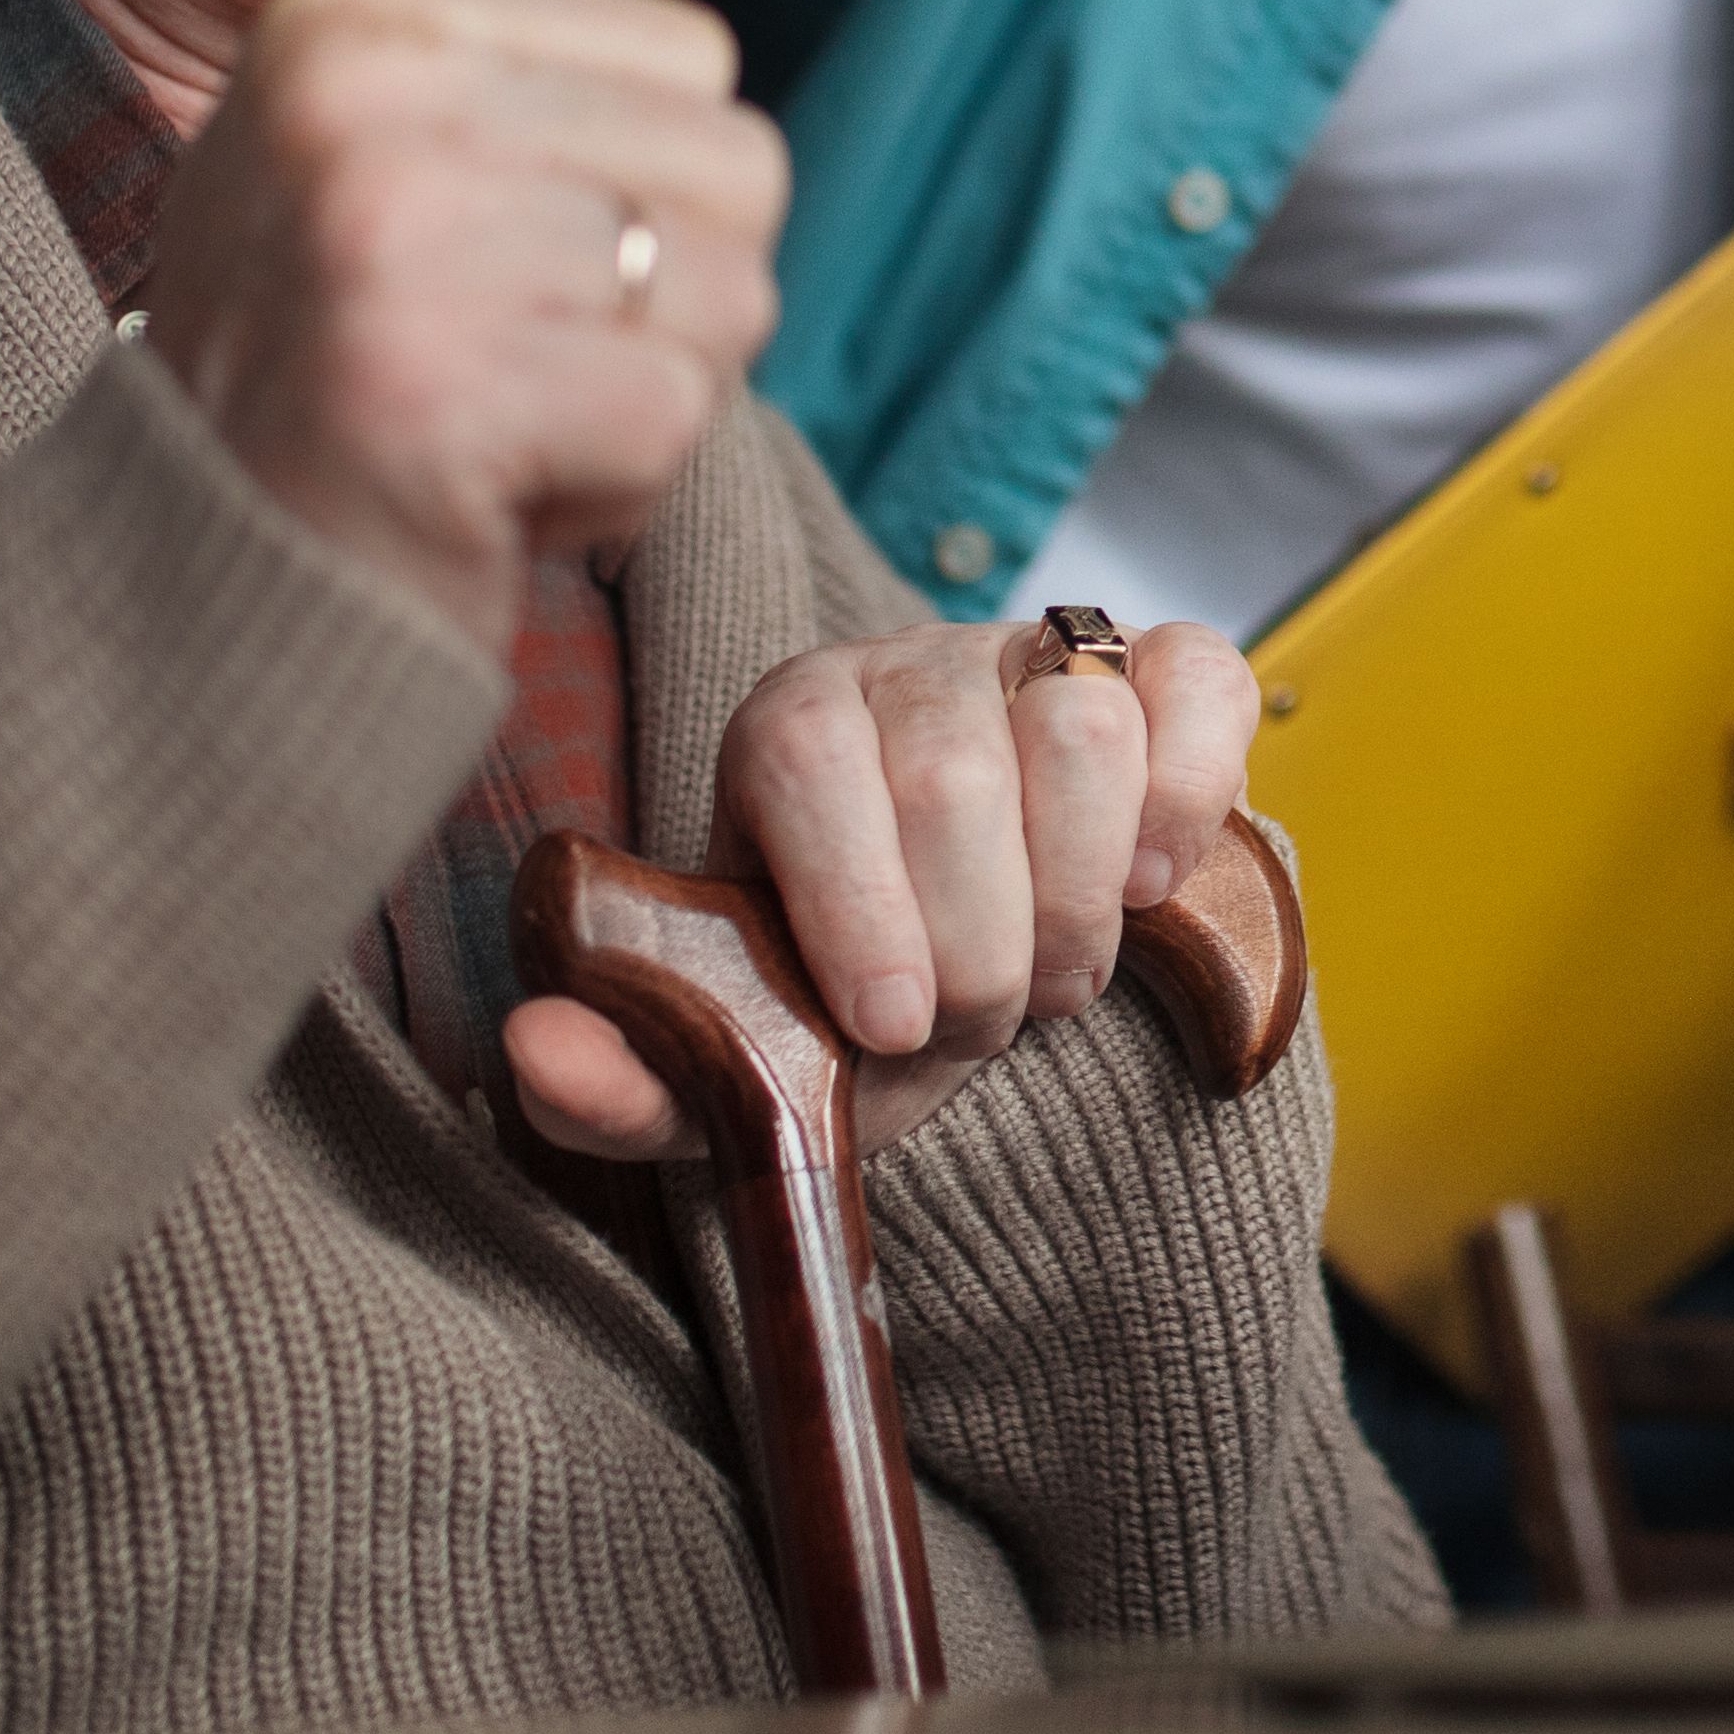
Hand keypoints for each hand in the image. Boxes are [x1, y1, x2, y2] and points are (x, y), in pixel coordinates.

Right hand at [135, 0, 785, 646]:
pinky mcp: (434, 399)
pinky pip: (679, 422)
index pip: (695, 58)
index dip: (629, 183)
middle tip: (493, 354)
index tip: (484, 251)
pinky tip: (487, 493)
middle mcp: (361, 105)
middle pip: (738, 173)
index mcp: (351, 20)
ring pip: (727, 301)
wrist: (204, 583)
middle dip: (654, 302)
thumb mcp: (346, 114)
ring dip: (640, 397)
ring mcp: (391, 247)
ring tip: (492, 418)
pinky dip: (614, 489)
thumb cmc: (313, 343)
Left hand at [509, 613, 1264, 1160]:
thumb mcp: (745, 1063)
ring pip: (1079, 725)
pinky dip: (1187, 795)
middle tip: (979, 1024)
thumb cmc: (853, 1001)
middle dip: (982, 943)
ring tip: (1058, 973)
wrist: (987, 959)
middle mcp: (907, 666)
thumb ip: (632, 1077)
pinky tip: (1150, 882)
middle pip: (954, 770)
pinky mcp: (1158, 667)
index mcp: (787, 728)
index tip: (890, 1023)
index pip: (808, 763)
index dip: (857, 904)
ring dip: (1082, 893)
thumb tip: (535, 1050)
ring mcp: (1039, 656)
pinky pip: (1197, 682)